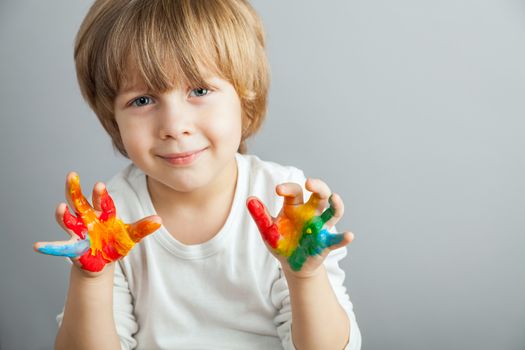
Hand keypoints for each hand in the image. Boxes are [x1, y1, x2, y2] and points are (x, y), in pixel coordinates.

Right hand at [33, 172, 160, 273]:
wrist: (103, 259)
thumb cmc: (115, 242)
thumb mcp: (131, 235)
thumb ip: (143, 227)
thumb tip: (159, 220)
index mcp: (103, 213)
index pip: (102, 201)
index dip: (100, 194)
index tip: (98, 185)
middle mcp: (88, 218)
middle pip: (79, 201)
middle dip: (75, 189)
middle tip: (72, 175)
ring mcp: (78, 231)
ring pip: (68, 220)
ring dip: (63, 215)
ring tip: (60, 208)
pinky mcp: (72, 247)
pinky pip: (59, 246)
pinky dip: (49, 247)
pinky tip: (38, 246)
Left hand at [246, 178, 353, 277]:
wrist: (290, 264)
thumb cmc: (281, 242)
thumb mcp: (268, 229)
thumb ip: (260, 215)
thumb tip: (249, 199)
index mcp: (295, 207)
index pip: (295, 191)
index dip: (287, 188)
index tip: (278, 190)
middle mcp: (311, 213)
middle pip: (320, 194)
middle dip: (318, 186)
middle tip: (309, 182)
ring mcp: (320, 227)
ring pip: (333, 212)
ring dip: (336, 205)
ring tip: (335, 198)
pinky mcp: (325, 243)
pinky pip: (337, 239)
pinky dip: (344, 238)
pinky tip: (349, 236)